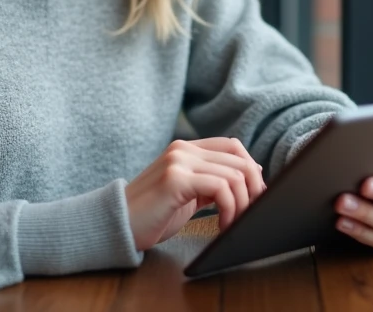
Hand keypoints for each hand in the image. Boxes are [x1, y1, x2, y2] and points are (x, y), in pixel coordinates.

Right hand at [124, 138, 266, 251]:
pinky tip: (222, 225)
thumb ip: (211, 181)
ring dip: (243, 204)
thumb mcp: (187, 193)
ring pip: (234, 174)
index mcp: (185, 148)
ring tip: (234, 224)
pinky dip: (230, 209)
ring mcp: (178, 161)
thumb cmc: (152, 215)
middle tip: (252, 214)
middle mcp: (182, 149)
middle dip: (254, 190)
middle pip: (239, 160)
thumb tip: (252, 175)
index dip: (251, 169)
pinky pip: (220, 187)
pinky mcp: (175, 179)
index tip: (256, 196)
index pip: (233, 146)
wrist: (116, 226)